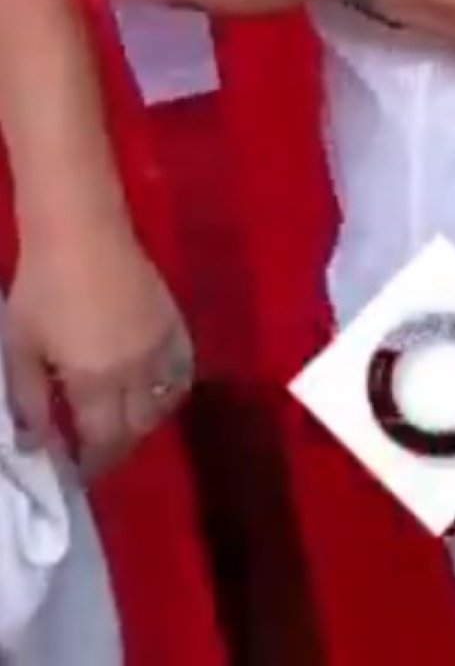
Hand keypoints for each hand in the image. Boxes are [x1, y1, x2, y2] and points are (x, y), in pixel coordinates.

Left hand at [4, 215, 193, 479]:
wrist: (81, 233)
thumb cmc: (41, 289)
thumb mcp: (20, 350)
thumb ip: (30, 402)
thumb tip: (38, 443)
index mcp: (96, 381)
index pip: (103, 441)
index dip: (91, 463)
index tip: (75, 472)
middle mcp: (138, 371)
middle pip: (138, 428)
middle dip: (117, 447)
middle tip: (93, 451)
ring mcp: (163, 347)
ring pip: (165, 403)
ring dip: (144, 422)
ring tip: (120, 423)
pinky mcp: (176, 324)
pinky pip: (183, 371)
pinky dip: (171, 390)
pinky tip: (154, 390)